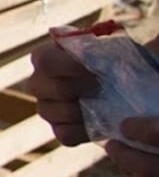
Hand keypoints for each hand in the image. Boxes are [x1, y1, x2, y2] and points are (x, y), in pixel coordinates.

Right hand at [27, 40, 158, 176]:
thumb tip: (140, 42)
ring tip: (100, 104)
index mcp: (51, 55)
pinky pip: (63, 134)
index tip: (93, 70)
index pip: (42, 60)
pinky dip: (81, 130)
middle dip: (72, 88)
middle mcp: (41, 81)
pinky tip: (98, 122)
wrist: (128, 88)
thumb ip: (113, 46)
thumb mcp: (121, 50)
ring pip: (47, 111)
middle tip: (99, 87)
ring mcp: (48, 107)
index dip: (65, 67)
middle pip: (37, 87)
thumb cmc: (123, 63)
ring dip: (77, 109)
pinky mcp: (61, 129)